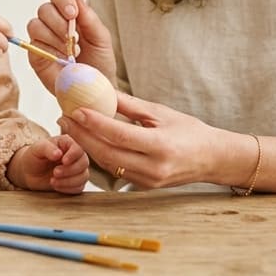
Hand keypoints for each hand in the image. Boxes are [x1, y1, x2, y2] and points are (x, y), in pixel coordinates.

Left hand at [6, 135, 89, 193]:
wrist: (29, 172)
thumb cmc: (33, 156)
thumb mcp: (37, 149)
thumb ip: (47, 148)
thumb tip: (58, 154)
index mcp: (67, 144)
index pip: (78, 149)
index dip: (73, 156)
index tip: (63, 161)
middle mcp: (74, 156)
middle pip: (84, 163)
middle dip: (70, 170)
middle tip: (54, 173)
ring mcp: (76, 169)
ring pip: (83, 176)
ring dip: (69, 181)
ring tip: (52, 181)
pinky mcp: (74, 182)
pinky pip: (79, 187)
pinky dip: (68, 189)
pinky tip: (56, 186)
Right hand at [26, 0, 117, 95]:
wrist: (94, 91)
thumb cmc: (100, 64)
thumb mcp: (101, 40)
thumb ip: (90, 19)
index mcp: (70, 14)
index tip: (73, 13)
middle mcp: (53, 23)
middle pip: (45, 8)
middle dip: (59, 22)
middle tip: (74, 38)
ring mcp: (42, 39)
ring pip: (35, 24)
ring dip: (54, 36)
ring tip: (71, 52)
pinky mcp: (35, 54)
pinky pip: (32, 43)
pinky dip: (47, 49)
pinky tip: (61, 59)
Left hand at [58, 90, 223, 188]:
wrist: (211, 159)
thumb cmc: (189, 131)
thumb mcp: (161, 113)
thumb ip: (130, 105)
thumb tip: (102, 90)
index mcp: (160, 146)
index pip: (119, 134)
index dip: (95, 123)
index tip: (76, 109)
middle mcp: (153, 168)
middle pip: (107, 153)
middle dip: (82, 135)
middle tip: (64, 117)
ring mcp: (147, 180)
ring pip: (108, 163)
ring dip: (86, 145)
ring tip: (71, 126)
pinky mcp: (143, 186)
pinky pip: (115, 169)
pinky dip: (100, 154)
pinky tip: (89, 139)